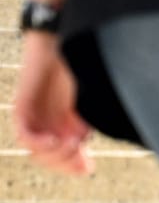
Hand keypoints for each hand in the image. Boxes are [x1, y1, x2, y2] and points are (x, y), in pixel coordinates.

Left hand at [13, 31, 91, 175]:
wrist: (61, 35)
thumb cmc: (81, 60)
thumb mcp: (91, 93)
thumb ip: (89, 115)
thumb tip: (91, 138)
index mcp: (63, 121)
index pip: (62, 155)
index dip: (73, 166)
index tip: (89, 168)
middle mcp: (45, 122)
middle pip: (48, 157)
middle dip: (65, 164)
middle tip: (83, 160)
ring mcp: (32, 116)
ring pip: (34, 151)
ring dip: (53, 155)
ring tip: (72, 147)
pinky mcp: (22, 107)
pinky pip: (24, 134)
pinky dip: (38, 143)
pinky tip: (54, 141)